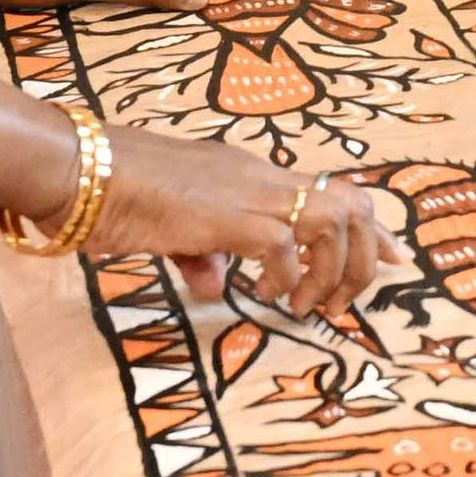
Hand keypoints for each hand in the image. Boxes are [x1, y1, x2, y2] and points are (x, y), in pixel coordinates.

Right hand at [78, 126, 409, 314]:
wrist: (80, 169)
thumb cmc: (114, 193)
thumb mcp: (170, 229)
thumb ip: (201, 252)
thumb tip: (212, 284)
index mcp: (251, 174)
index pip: (331, 190)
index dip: (371, 226)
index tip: (395, 256)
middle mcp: (260, 176)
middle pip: (352, 204)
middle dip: (366, 256)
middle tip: (348, 301)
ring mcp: (246, 192)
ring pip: (333, 221)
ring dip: (334, 271)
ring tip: (310, 307)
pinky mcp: (226, 215)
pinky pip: (283, 245)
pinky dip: (286, 277)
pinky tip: (267, 296)